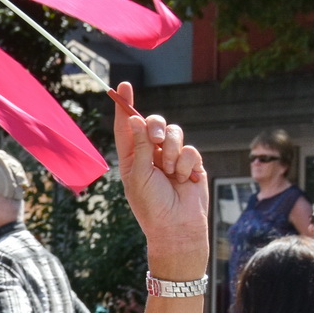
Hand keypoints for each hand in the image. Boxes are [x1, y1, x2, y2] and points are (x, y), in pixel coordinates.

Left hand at [109, 83, 209, 279]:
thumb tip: (134, 118)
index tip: (123, 85)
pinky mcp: (191, 164)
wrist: (177, 227)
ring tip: (171, 172)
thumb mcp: (140, 174)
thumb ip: (140, 145)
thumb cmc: (152, 205)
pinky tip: (184, 180)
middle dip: (156, 127)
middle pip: (154, 123)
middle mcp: (150, 154)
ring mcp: (171, 158)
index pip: (127, 126)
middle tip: (158, 140)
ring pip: (175, 133)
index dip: (125, 105)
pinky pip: (191, 150)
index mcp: (132, 157)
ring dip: (173, 151)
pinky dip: (187, 164)